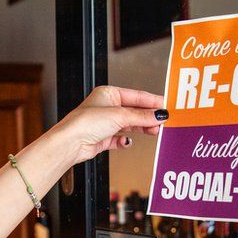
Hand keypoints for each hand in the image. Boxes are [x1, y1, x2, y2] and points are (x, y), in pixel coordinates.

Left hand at [45, 86, 165, 164]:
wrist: (70, 143)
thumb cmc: (85, 122)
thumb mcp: (119, 115)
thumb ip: (141, 116)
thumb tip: (159, 114)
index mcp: (108, 94)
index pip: (136, 96)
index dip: (152, 101)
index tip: (166, 106)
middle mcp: (106, 107)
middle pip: (134, 111)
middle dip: (148, 117)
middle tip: (163, 122)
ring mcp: (104, 123)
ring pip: (129, 125)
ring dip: (141, 128)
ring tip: (154, 131)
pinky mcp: (102, 138)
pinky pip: (119, 139)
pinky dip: (125, 141)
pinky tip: (128, 142)